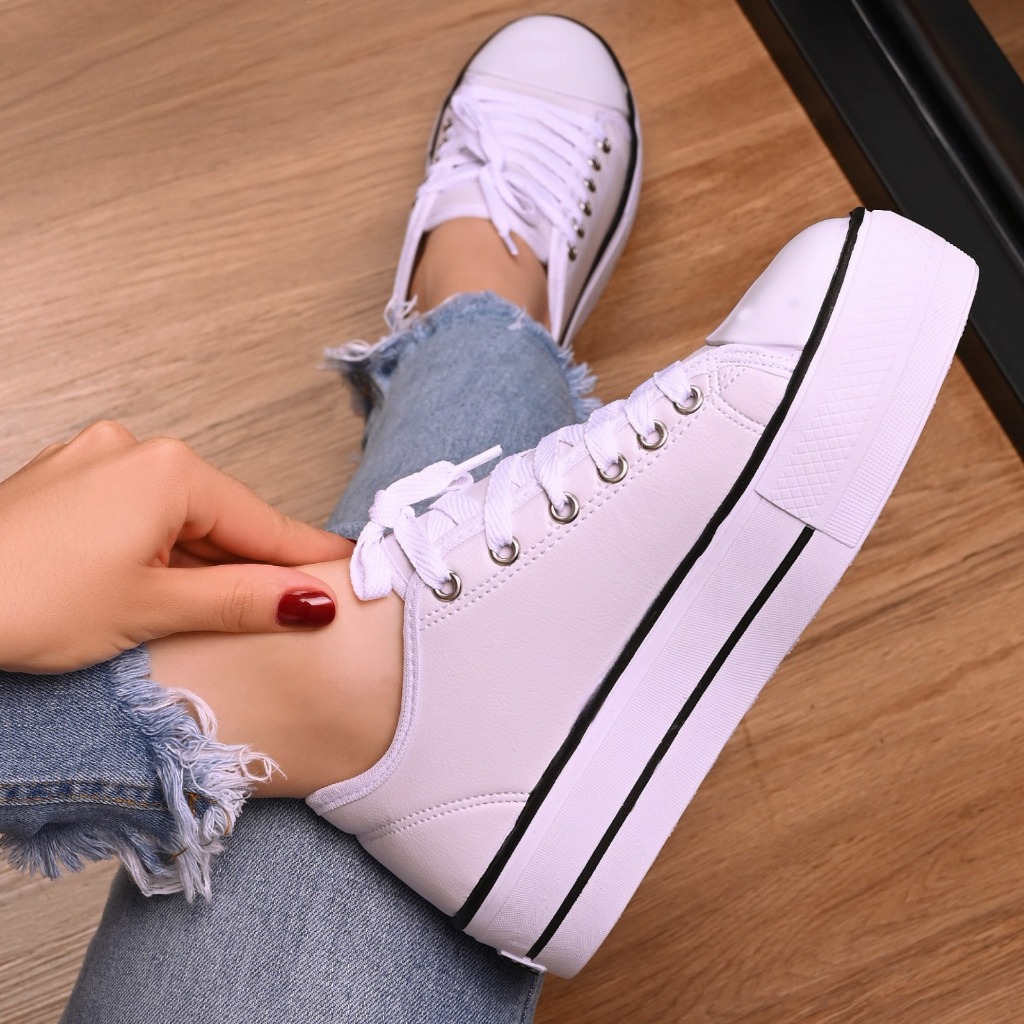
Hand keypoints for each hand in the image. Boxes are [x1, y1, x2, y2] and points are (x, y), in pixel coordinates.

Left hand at [0, 420, 353, 672]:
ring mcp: (97, 460)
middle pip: (220, 518)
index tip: (351, 571)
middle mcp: (135, 448)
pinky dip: (161, 552)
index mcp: (167, 469)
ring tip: (222, 611)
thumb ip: (243, 600)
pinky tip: (163, 587)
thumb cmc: (27, 602)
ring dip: (203, 564)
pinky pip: (139, 514)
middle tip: (292, 610)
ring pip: (178, 518)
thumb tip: (312, 601)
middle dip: (250, 566)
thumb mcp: (153, 609)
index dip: (307, 556)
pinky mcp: (67, 480)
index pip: (261, 523)